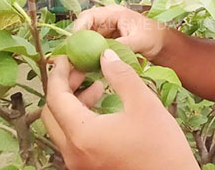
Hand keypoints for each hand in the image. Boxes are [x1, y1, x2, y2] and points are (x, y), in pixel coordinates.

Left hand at [42, 50, 198, 169]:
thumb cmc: (162, 147)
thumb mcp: (144, 104)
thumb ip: (121, 76)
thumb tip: (105, 55)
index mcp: (83, 135)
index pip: (56, 98)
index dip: (59, 73)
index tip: (66, 56)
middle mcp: (73, 153)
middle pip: (52, 114)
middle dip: (63, 88)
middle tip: (81, 70)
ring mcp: (79, 164)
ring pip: (62, 128)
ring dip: (73, 104)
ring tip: (96, 86)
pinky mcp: (89, 169)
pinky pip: (74, 140)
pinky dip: (80, 120)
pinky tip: (102, 109)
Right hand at [73, 4, 166, 60]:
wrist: (162, 45)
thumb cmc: (154, 37)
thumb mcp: (139, 40)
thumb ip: (123, 45)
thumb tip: (106, 54)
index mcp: (113, 13)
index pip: (88, 16)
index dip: (79, 28)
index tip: (75, 43)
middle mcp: (106, 20)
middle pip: (84, 28)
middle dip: (79, 42)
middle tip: (74, 57)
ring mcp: (106, 31)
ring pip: (88, 39)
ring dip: (84, 50)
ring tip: (80, 64)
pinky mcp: (107, 42)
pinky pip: (94, 47)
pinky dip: (92, 55)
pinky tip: (90, 66)